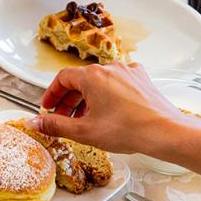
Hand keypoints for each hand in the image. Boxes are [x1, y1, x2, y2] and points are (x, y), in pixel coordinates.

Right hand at [25, 62, 182, 153]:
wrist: (165, 132)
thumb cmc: (129, 130)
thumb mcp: (83, 131)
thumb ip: (55, 125)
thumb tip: (35, 122)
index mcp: (93, 76)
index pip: (62, 78)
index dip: (51, 94)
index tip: (48, 107)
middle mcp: (110, 68)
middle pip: (80, 80)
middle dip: (68, 100)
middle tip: (62, 117)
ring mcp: (128, 72)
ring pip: (99, 82)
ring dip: (86, 99)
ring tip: (83, 119)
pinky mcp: (141, 80)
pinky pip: (116, 84)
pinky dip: (106, 96)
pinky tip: (107, 114)